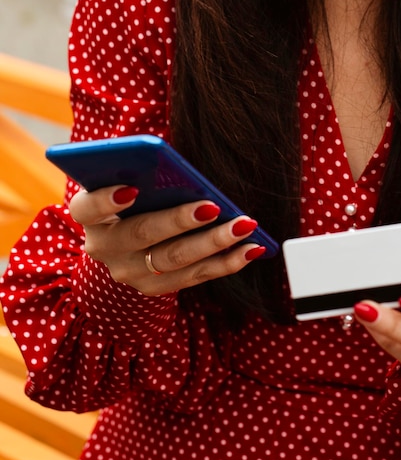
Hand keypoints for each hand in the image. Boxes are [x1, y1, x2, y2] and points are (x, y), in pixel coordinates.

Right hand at [68, 185, 266, 295]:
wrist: (125, 245)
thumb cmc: (136, 200)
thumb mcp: (130, 182)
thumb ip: (146, 174)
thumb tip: (185, 171)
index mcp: (90, 216)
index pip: (88, 207)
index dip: (106, 199)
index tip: (133, 188)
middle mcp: (105, 248)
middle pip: (143, 234)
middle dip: (181, 220)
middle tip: (214, 207)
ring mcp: (130, 273)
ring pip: (175, 259)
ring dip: (215, 243)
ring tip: (245, 226)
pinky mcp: (156, 288)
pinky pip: (196, 276)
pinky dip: (227, 262)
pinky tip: (253, 248)